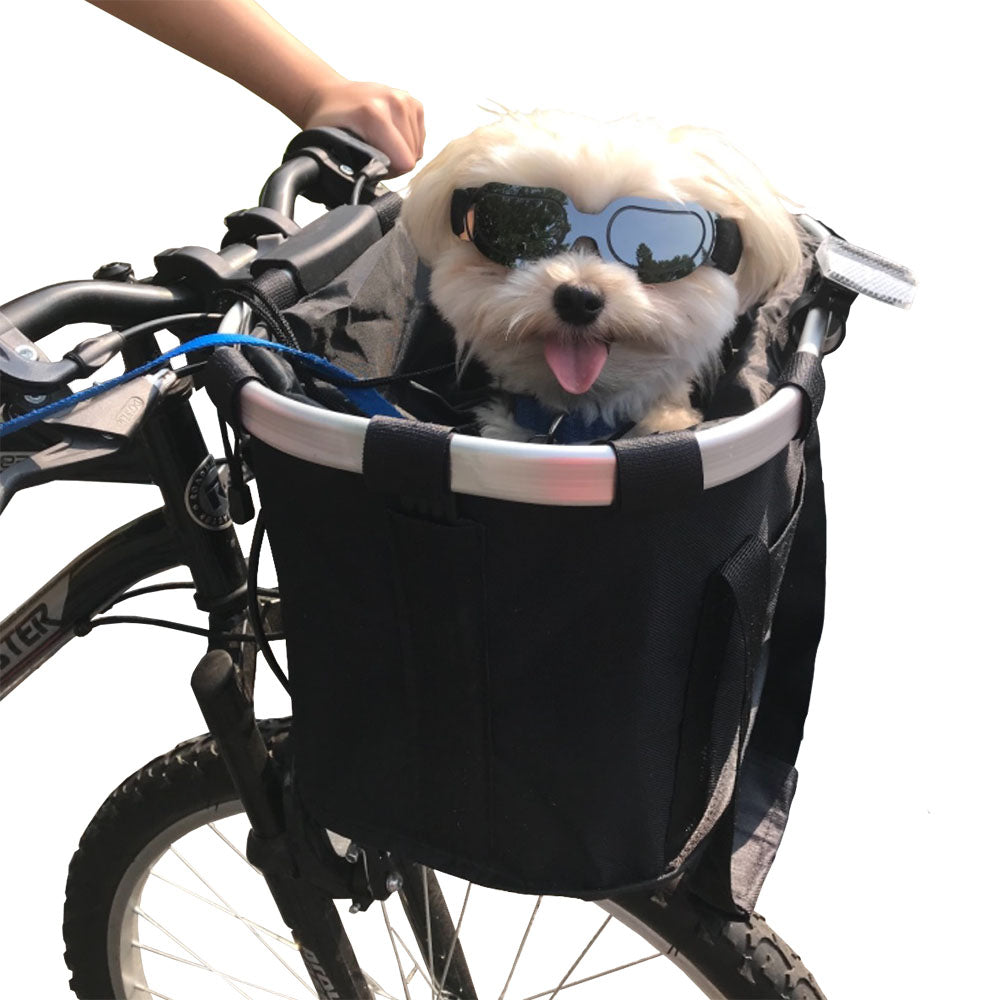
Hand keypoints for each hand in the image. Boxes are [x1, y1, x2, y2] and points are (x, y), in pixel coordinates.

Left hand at [302, 79, 424, 177]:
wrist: (332, 95)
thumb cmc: (330, 121)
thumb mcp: (329, 146)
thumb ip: (346, 166)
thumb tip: (361, 184)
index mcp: (373, 113)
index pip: (404, 161)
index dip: (390, 172)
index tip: (374, 165)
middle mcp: (393, 101)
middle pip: (412, 156)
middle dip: (395, 162)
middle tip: (375, 154)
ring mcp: (405, 99)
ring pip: (418, 149)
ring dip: (401, 152)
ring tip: (381, 144)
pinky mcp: (413, 102)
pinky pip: (420, 138)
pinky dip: (407, 142)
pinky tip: (390, 135)